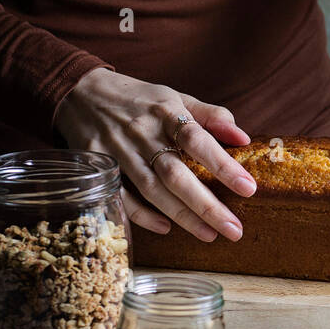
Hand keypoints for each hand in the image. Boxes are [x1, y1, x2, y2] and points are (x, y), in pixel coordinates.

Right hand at [53, 67, 256, 239]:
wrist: (81, 93)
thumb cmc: (139, 99)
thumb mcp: (175, 97)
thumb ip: (211, 116)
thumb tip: (243, 138)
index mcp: (164, 112)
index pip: (197, 140)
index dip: (223, 164)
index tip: (248, 188)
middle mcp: (141, 133)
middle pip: (175, 174)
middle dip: (206, 204)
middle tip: (234, 228)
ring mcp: (117, 152)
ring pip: (152, 190)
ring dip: (182, 216)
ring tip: (210, 235)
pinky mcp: (99, 167)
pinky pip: (122, 197)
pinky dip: (143, 215)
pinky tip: (166, 228)